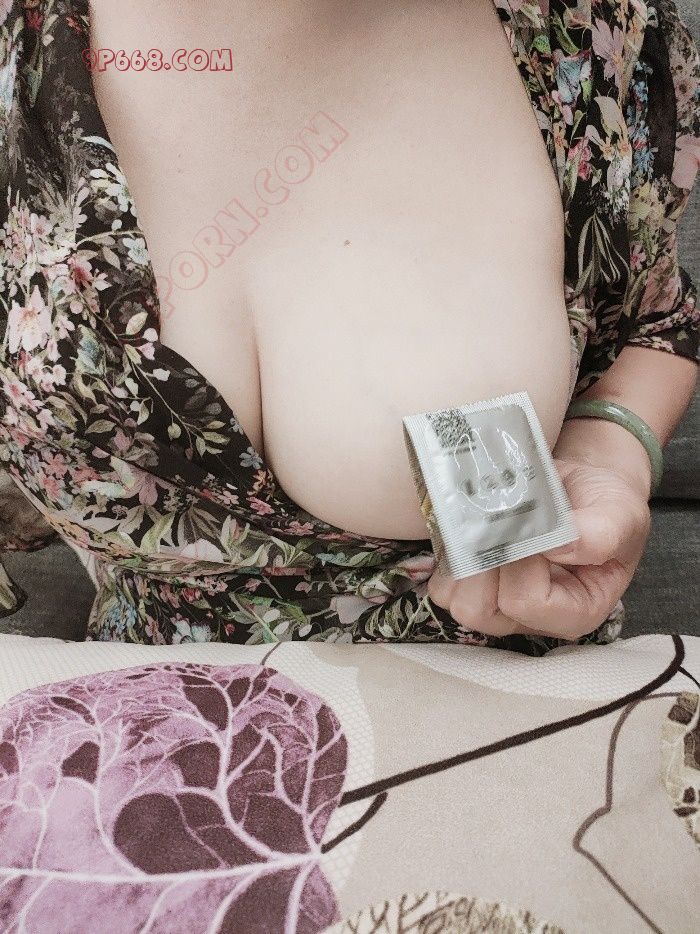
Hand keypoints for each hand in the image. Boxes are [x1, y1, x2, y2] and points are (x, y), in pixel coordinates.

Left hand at [427, 456, 651, 640]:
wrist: (577, 491)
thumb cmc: (604, 506)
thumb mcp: (620, 514)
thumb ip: (600, 534)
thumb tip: (556, 547)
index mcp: (576, 613)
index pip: (527, 601)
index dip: (522, 559)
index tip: (531, 523)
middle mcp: (534, 622)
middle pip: (483, 609)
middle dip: (487, 559)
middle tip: (502, 521)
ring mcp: (499, 611)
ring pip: (458, 603)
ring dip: (465, 558)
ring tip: (485, 525)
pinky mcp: (473, 594)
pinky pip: (442, 588)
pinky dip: (450, 557)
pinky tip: (472, 531)